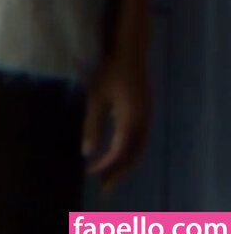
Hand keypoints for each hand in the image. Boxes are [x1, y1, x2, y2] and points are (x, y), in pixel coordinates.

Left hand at [81, 49, 151, 197]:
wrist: (130, 45)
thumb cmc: (110, 67)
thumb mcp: (97, 95)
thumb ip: (92, 124)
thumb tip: (87, 152)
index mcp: (132, 119)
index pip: (119, 152)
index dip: (106, 167)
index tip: (91, 176)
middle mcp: (143, 120)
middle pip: (133, 154)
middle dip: (119, 171)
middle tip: (105, 188)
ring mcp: (146, 113)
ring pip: (139, 146)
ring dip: (125, 161)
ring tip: (110, 173)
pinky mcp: (144, 106)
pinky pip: (140, 136)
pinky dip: (130, 148)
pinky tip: (117, 148)